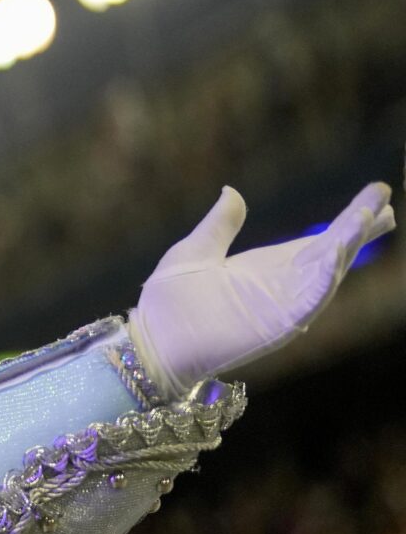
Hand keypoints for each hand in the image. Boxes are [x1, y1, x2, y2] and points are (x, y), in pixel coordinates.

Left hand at [128, 181, 393, 394]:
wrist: (151, 341)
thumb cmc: (169, 302)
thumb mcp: (196, 251)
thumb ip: (220, 225)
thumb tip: (232, 192)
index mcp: (267, 267)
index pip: (319, 240)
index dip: (349, 220)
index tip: (379, 196)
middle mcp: (283, 286)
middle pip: (332, 253)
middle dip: (359, 228)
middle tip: (384, 202)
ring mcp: (282, 306)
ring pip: (326, 274)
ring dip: (347, 247)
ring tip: (367, 217)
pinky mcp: (275, 326)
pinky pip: (307, 301)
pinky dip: (324, 279)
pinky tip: (338, 254)